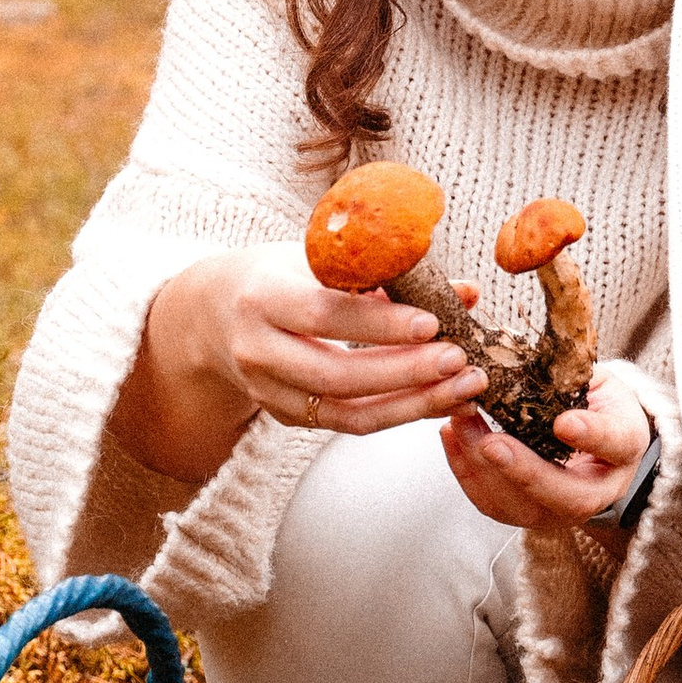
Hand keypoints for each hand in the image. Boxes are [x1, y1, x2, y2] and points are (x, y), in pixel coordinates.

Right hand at [128, 244, 486, 471]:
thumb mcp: (317, 258)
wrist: (214, 313)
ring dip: (412, 404)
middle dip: (406, 371)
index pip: (325, 315)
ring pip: (345, 412)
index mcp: (262, 297)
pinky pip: (347, 423)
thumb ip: (386, 275)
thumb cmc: (279, 274)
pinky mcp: (284, 416)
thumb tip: (466, 293)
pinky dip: (397, 415)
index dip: (381, 323)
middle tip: (461, 361)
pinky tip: (439, 400)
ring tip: (464, 388)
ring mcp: (267, 391)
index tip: (435, 322)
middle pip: (336, 374)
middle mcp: (257, 350)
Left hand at [440, 379, 649, 533]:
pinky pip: (495, 505)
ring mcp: (562, 508)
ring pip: (525, 507)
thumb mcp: (598, 380)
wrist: (595, 436)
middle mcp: (599, 489)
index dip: (591, 434)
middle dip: (525, 472)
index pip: (615, 443)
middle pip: (568, 496)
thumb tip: (525, 350)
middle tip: (492, 443)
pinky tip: (452, 437)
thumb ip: (574, 374)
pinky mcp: (529, 513)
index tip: (565, 422)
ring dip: (485, 470)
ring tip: (460, 426)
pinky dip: (467, 472)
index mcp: (624, 446)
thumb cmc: (596, 403)